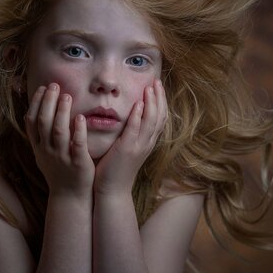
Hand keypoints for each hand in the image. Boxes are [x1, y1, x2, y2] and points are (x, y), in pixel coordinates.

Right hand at [25, 83, 94, 196]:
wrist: (70, 197)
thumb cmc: (59, 172)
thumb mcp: (43, 154)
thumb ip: (40, 135)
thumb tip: (33, 112)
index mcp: (39, 147)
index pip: (32, 121)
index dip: (36, 103)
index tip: (42, 88)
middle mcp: (47, 150)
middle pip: (44, 122)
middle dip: (48, 102)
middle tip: (55, 85)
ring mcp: (62, 157)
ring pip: (59, 131)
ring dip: (62, 112)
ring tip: (67, 96)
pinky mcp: (78, 163)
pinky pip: (77, 144)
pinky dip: (78, 130)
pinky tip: (81, 117)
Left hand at [94, 79, 166, 195]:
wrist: (112, 191)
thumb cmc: (115, 169)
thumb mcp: (127, 149)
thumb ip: (130, 134)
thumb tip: (129, 118)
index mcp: (147, 142)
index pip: (160, 118)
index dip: (161, 101)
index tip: (157, 86)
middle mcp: (147, 143)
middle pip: (160, 116)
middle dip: (159, 97)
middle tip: (157, 81)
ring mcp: (139, 146)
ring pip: (151, 121)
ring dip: (152, 102)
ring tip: (150, 87)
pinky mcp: (127, 149)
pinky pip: (135, 130)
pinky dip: (139, 116)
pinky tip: (139, 104)